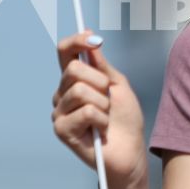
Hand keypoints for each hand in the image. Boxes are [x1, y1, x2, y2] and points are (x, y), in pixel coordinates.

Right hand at [52, 32, 146, 182]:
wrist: (130, 152)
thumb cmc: (124, 121)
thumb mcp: (117, 85)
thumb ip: (102, 64)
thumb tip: (89, 36)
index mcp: (74, 80)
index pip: (65, 52)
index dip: (76, 41)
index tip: (94, 39)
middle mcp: (62, 94)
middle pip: (74, 69)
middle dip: (99, 82)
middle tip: (108, 100)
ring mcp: (59, 112)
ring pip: (80, 91)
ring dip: (103, 104)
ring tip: (105, 118)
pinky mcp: (61, 129)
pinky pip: (86, 112)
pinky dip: (101, 120)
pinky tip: (101, 130)